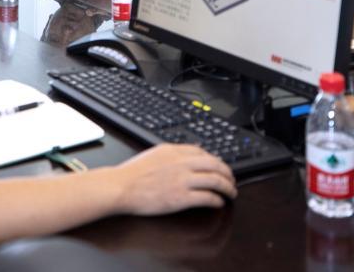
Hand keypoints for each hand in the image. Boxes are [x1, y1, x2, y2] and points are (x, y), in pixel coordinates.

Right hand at [114, 144, 235, 214]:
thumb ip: (173, 153)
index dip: (216, 160)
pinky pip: (207, 197)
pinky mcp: (182, 198)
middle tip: (232, 180)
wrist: (121, 187)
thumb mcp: (154, 154)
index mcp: (174, 151)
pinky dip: (217, 200)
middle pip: (215, 165)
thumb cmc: (132, 174)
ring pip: (215, 180)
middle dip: (228, 173)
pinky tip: (219, 203)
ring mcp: (183, 180)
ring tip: (231, 192)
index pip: (204, 152)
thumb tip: (190, 152)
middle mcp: (181, 163)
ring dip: (227, 187)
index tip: (220, 167)